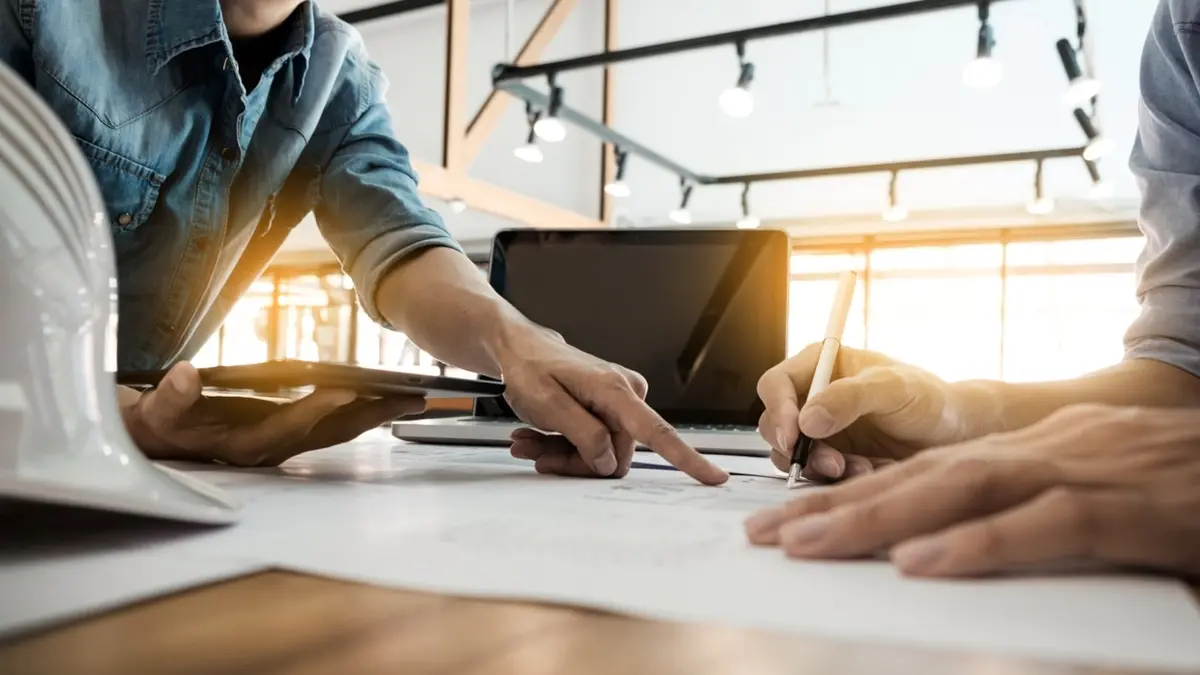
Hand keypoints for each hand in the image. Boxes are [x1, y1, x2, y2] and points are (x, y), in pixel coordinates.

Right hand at [121, 362, 425, 465]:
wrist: (164, 438)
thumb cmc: (164, 421)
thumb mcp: (159, 409)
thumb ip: (171, 397)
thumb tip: (184, 377)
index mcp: (247, 443)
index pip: (290, 423)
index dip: (319, 407)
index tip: (349, 388)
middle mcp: (275, 447)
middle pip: (332, 431)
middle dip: (373, 415)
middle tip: (411, 398)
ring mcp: (288, 442)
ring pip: (341, 430)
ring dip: (378, 414)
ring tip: (414, 397)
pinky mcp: (293, 433)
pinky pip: (336, 423)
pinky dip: (363, 410)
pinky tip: (387, 396)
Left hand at [497, 326, 727, 485]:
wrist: (521, 349)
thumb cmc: (530, 368)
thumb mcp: (547, 404)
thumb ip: (583, 434)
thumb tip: (608, 460)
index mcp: (615, 391)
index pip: (658, 432)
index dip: (687, 459)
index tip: (714, 477)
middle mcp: (626, 394)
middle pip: (614, 454)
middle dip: (575, 460)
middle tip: (538, 452)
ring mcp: (619, 402)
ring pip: (601, 452)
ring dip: (563, 453)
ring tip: (531, 441)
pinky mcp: (609, 409)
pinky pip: (594, 442)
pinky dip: (564, 445)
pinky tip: (538, 436)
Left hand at [744, 404, 1199, 578]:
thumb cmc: (1174, 486)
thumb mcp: (1089, 492)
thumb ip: (1024, 513)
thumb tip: (948, 546)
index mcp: (1026, 452)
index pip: (920, 473)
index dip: (849, 498)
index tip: (787, 524)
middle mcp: (1038, 452)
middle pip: (919, 477)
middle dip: (837, 507)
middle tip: (767, 536)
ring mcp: (1078, 472)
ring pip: (960, 490)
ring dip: (879, 520)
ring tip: (811, 545)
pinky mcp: (1122, 508)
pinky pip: (1041, 525)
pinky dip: (978, 544)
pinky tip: (921, 565)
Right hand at [757, 344, 998, 481]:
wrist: (953, 435)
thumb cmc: (929, 399)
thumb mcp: (892, 388)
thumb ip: (848, 398)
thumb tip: (807, 419)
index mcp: (820, 365)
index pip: (776, 385)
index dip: (779, 410)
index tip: (795, 435)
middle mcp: (812, 396)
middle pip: (775, 424)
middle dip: (798, 448)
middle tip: (831, 463)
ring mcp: (819, 430)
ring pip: (791, 454)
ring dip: (819, 467)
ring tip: (857, 469)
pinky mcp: (831, 457)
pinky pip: (814, 474)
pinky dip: (836, 479)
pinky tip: (866, 472)